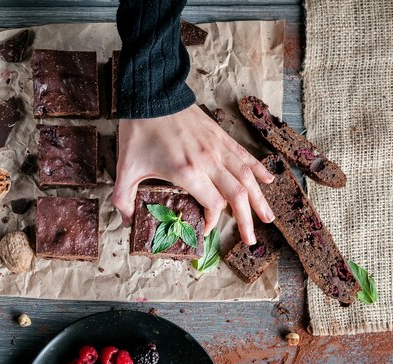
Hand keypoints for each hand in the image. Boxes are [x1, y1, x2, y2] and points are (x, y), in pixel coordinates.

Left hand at [112, 104, 274, 244]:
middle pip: (237, 196)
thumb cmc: (139, 131)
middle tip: (250, 240)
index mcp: (187, 172)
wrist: (151, 94)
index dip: (213, 222)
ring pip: (247, 177)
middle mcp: (208, 161)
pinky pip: (245, 155)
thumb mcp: (125, 168)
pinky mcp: (220, 135)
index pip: (214, 205)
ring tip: (268, 218)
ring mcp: (217, 147)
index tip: (206, 229)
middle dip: (246, 221)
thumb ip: (124, 199)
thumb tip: (127, 221)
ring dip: (260, 200)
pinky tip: (268, 180)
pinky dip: (258, 169)